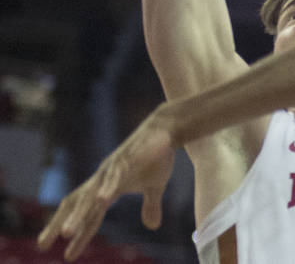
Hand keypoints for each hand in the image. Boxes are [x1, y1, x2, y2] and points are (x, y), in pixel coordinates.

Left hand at [37, 108, 175, 260]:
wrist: (168, 127)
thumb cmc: (158, 155)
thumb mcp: (155, 186)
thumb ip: (150, 206)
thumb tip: (153, 226)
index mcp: (107, 187)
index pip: (89, 214)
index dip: (79, 234)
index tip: (68, 256)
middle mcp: (103, 179)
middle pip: (77, 203)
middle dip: (59, 224)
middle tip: (42, 245)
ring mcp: (113, 169)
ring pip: (92, 195)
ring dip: (78, 214)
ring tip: (67, 233)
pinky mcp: (128, 160)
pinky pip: (115, 178)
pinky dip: (107, 190)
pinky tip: (101, 202)